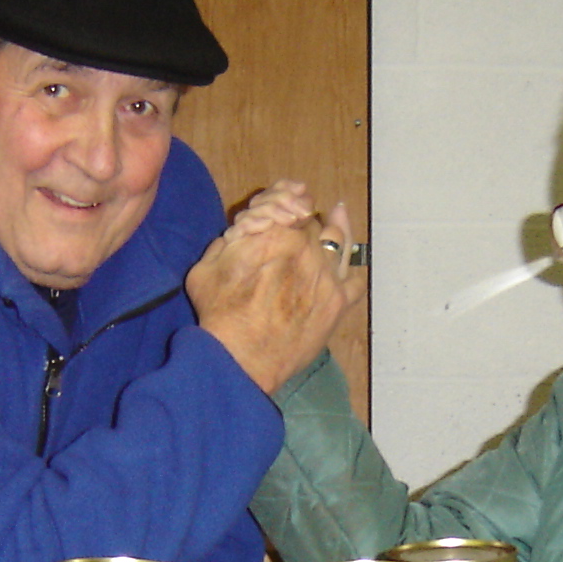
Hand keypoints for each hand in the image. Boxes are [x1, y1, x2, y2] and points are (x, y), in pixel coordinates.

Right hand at [187, 188, 364, 395]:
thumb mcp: (206, 268)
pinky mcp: (337, 303)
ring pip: (338, 241)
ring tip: (337, 217)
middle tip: (301, 225)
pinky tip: (349, 265)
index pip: (290, 203)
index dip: (288, 202)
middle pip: (314, 223)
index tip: (287, 209)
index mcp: (275, 232)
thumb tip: (242, 233)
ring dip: (335, 229)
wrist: (240, 359)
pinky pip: (356, 280)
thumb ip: (226, 243)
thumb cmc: (219, 315)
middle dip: (306, 222)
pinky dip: (353, 269)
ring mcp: (327, 275)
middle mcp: (307, 247)